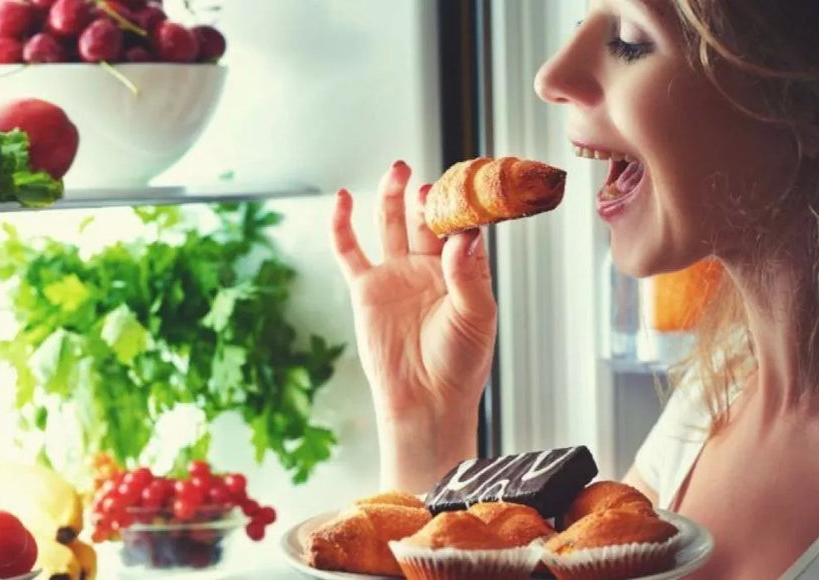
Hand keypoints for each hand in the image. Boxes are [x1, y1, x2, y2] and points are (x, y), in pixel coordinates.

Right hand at [330, 160, 496, 491]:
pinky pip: (350, 250)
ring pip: (391, 223)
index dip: (460, 206)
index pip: (461, 227)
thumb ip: (469, 275)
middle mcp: (429, 267)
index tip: (463, 187)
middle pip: (426, 218)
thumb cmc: (459, 365)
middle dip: (428, 196)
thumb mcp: (475, 317)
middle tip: (430, 180)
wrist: (424, 401)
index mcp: (463, 271)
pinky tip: (343, 198)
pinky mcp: (366, 288)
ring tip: (399, 169)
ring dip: (394, 195)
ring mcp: (396, 274)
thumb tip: (463, 235)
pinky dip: (343, 223)